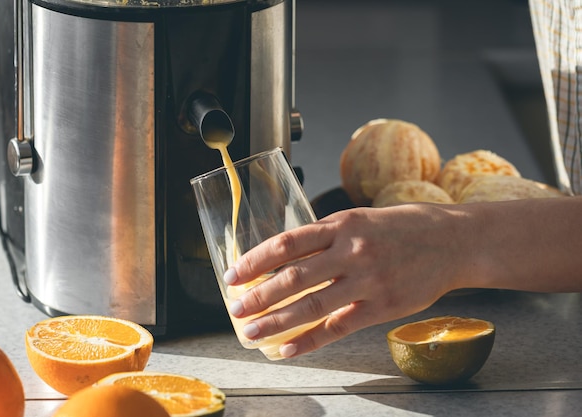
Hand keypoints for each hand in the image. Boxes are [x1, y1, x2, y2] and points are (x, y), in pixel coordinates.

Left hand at [224, 204, 468, 357]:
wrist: (452, 241)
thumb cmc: (402, 227)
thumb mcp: (361, 218)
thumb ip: (326, 235)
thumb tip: (285, 254)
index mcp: (342, 225)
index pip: (287, 243)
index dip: (255, 260)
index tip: (233, 274)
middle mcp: (352, 252)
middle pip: (294, 278)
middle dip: (259, 296)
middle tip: (235, 309)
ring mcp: (368, 281)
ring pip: (312, 306)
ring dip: (276, 321)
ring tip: (251, 331)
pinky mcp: (382, 306)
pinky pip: (337, 327)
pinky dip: (308, 341)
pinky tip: (286, 349)